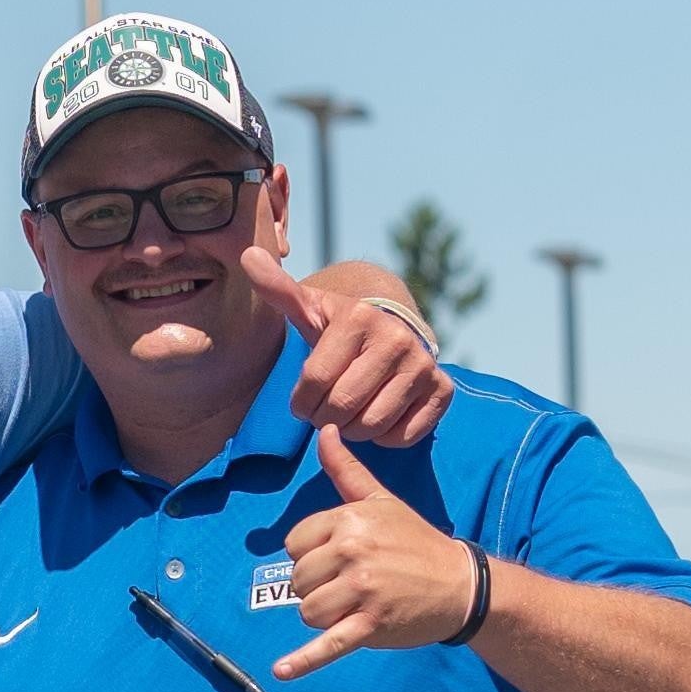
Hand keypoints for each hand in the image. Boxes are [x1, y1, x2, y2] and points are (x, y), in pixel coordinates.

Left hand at [247, 255, 452, 448]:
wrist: (390, 332)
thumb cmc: (338, 329)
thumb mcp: (309, 309)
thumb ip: (278, 290)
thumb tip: (248, 254)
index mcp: (359, 318)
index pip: (315, 382)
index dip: (301, 401)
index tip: (303, 398)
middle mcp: (397, 339)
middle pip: (342, 407)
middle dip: (324, 417)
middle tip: (324, 408)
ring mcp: (423, 365)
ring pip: (372, 426)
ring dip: (352, 430)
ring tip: (348, 412)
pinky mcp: (443, 390)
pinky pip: (403, 436)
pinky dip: (384, 437)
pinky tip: (377, 416)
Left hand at [268, 423, 481, 676]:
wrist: (461, 584)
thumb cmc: (416, 541)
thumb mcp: (382, 501)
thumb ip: (346, 470)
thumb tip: (323, 431)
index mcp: (350, 521)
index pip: (294, 544)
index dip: (311, 555)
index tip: (340, 558)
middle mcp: (353, 552)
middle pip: (299, 579)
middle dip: (318, 586)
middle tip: (353, 584)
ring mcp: (362, 591)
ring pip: (308, 611)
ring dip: (325, 615)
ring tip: (355, 605)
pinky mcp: (370, 626)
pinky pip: (327, 645)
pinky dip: (304, 661)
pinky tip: (283, 670)